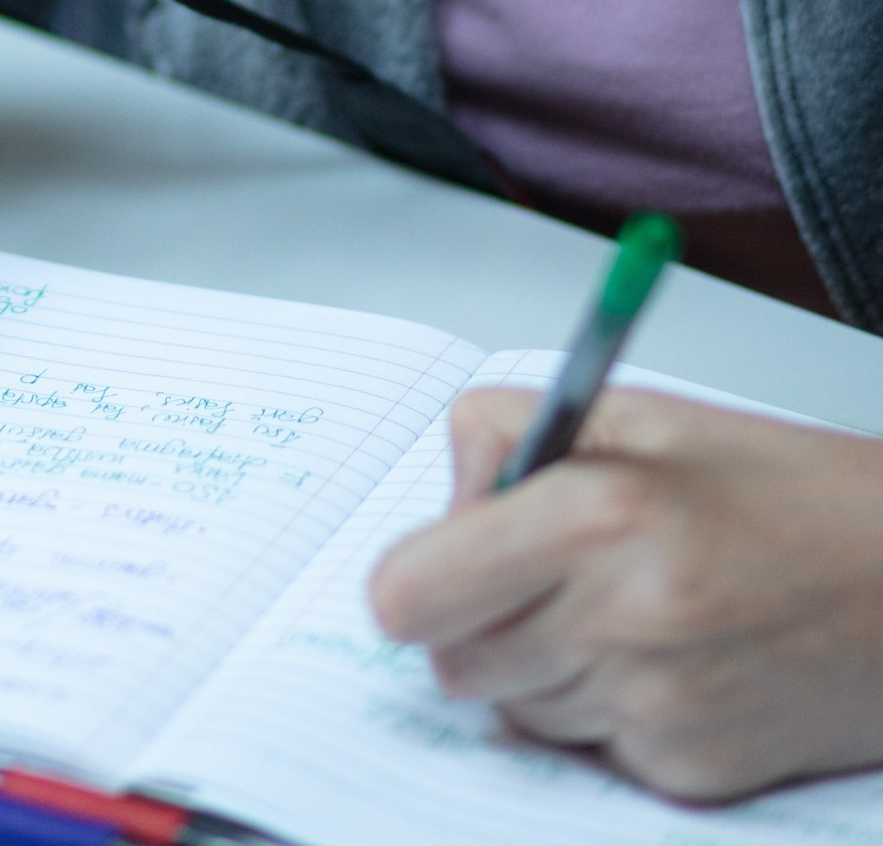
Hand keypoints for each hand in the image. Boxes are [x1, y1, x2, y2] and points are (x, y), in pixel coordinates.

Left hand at [368, 384, 882, 799]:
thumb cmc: (780, 490)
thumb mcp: (632, 414)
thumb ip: (505, 433)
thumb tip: (445, 502)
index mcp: (593, 516)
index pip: (409, 594)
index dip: (411, 578)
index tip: (439, 560)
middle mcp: (619, 622)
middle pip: (451, 662)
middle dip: (471, 620)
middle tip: (531, 577)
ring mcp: (655, 710)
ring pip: (513, 707)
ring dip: (537, 665)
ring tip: (617, 607)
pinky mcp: (690, 774)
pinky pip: (585, 747)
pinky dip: (601, 707)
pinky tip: (666, 657)